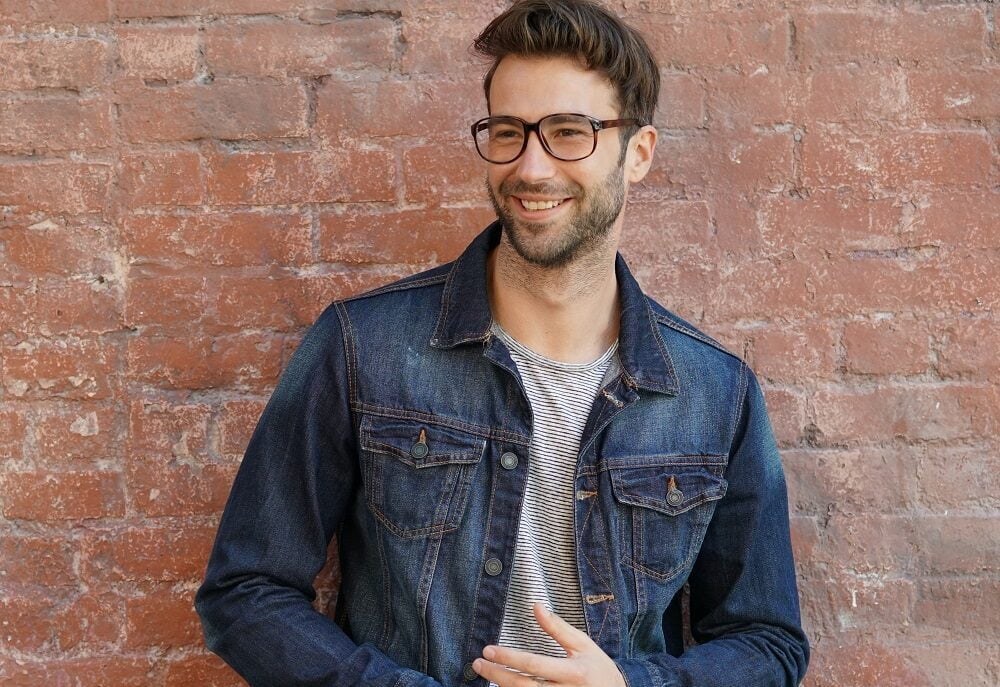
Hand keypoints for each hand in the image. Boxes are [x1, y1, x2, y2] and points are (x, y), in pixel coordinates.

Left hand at [472, 603, 626, 686]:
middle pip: (523, 686)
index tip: (488, 650)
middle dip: (496, 675)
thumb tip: (536, 606)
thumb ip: (558, 627)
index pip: (532, 664)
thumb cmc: (598, 668)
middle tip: (477, 664)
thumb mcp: (582, 644)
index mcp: (572, 672)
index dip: (507, 657)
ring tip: (486, 674)